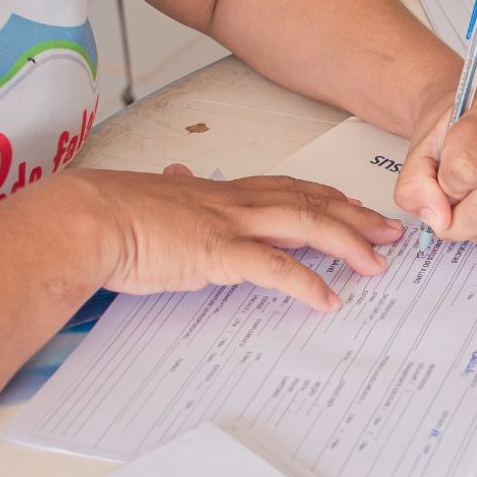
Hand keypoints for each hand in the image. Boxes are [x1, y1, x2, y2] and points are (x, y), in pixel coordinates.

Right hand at [67, 165, 403, 310]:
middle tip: (391, 233)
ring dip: (348, 246)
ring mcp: (231, 225)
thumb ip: (180, 193)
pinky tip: (328, 300)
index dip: (331, 198)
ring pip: (308, 227)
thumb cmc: (112, 215)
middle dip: (358, 218)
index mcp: (224, 192)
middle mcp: (237, 202)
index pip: (291, 189)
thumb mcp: (157, 197)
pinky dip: (307, 284)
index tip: (358, 208)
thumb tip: (178, 176)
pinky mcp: (220, 253)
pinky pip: (276, 268)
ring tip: (377, 265)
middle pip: (313, 204)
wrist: (85, 219)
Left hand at [394, 91, 476, 246]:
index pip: (468, 167)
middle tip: (441, 213)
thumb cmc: (449, 132)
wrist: (473, 119)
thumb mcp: (418, 149)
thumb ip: (414, 184)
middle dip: (455, 221)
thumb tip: (438, 220)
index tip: (438, 181)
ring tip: (461, 207)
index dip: (444, 186)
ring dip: (471, 228)